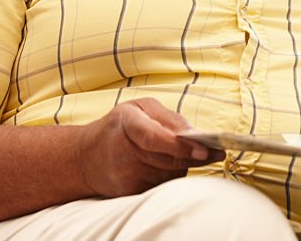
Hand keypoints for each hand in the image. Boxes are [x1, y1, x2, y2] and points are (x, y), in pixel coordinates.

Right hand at [76, 98, 224, 197]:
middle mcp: (124, 151)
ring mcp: (125, 175)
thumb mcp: (140, 109)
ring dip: (182, 164)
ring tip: (181, 153)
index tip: (204, 150)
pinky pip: (162, 185)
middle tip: (215, 151)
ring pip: (169, 173)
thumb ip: (169, 117)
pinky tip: (164, 165)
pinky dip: (171, 175)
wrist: (84, 158)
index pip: (155, 138)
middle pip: (168, 159)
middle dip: (194, 156)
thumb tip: (195, 134)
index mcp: (126, 123)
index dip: (180, 146)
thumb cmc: (118, 127)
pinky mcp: (129, 191)